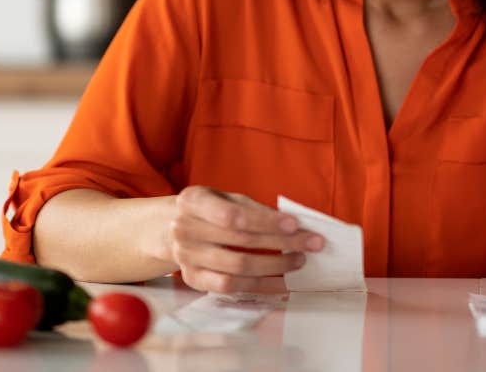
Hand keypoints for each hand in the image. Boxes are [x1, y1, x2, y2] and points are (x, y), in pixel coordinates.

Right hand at [167, 187, 323, 292]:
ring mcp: (185, 257)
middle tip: (313, 243)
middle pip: (241, 241)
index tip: (295, 224)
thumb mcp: (227, 198)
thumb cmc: (211, 210)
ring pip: (238, 266)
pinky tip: (281, 281)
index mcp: (193, 201)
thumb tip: (294, 224)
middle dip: (283, 242)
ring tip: (299, 260)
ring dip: (275, 265)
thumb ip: (255, 209)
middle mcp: (184, 229)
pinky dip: (260, 285)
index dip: (265, 221)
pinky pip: (230, 287)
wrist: (172, 229)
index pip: (233, 215)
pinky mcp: (193, 278)